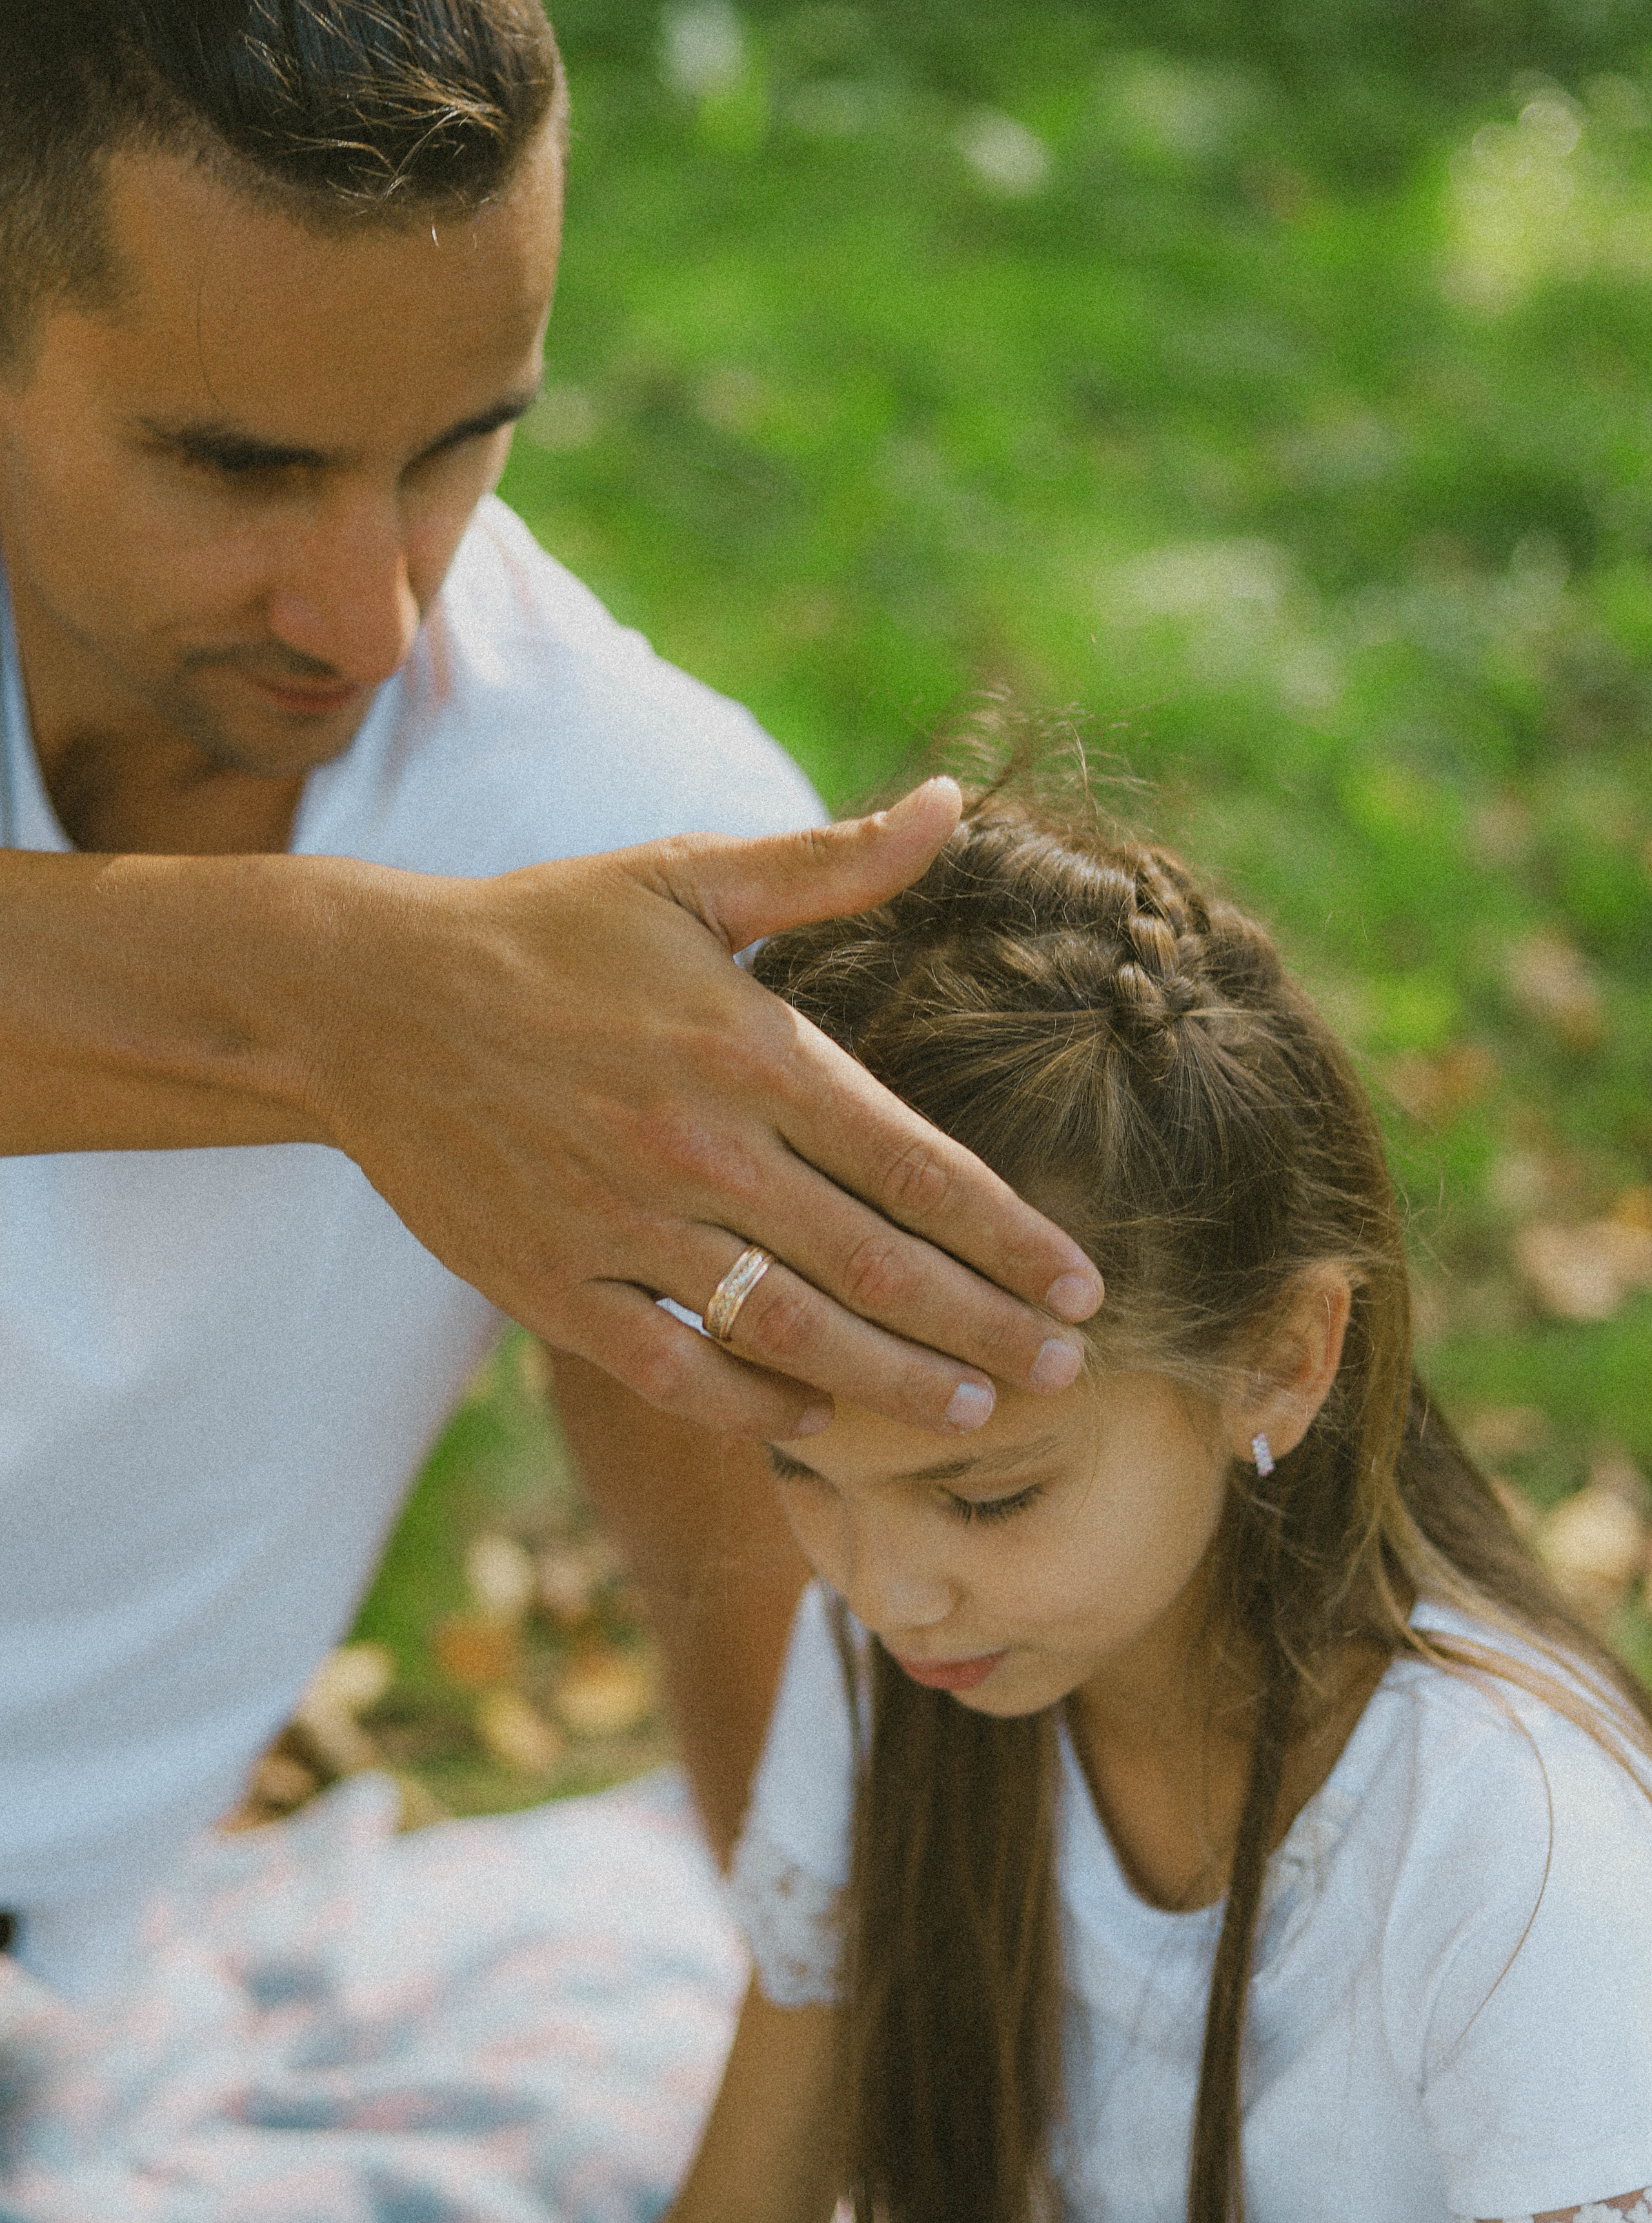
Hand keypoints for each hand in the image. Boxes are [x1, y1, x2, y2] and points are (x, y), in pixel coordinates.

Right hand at [316, 780, 1102, 1436]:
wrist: (368, 998)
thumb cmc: (548, 930)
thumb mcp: (689, 874)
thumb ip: (831, 863)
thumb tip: (954, 801)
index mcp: (748, 1048)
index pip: (916, 1163)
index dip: (1010, 1235)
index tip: (1083, 1283)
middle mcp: (697, 1145)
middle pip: (877, 1263)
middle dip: (986, 1326)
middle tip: (1067, 1370)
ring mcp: (619, 1224)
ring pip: (788, 1331)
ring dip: (894, 1382)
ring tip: (976, 1411)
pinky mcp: (548, 1285)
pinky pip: (672, 1371)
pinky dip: (751, 1407)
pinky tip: (815, 1421)